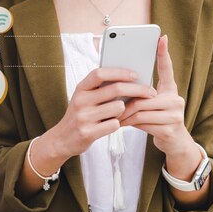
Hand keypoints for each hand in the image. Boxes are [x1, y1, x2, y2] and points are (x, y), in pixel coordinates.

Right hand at [17, 67, 155, 196]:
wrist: (62, 139)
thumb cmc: (80, 115)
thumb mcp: (84, 98)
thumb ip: (100, 89)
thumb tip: (130, 78)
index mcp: (80, 89)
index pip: (100, 74)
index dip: (120, 72)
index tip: (136, 75)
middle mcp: (80, 101)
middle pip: (115, 89)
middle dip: (138, 90)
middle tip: (150, 92)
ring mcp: (83, 117)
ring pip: (118, 108)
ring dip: (124, 111)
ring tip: (118, 114)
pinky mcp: (88, 133)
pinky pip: (114, 125)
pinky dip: (117, 125)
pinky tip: (110, 125)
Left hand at [118, 36, 193, 155]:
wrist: (174, 143)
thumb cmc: (156, 120)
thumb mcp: (150, 105)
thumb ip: (140, 95)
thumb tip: (117, 84)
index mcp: (171, 90)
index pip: (167, 69)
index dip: (164, 53)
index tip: (162, 37)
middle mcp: (176, 99)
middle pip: (143, 95)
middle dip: (124, 102)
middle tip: (111, 104)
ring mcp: (175, 115)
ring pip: (140, 110)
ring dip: (123, 114)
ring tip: (114, 116)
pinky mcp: (170, 129)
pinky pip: (142, 123)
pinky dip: (128, 124)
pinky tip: (121, 124)